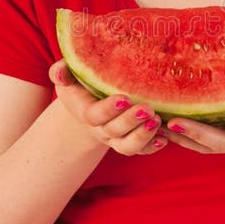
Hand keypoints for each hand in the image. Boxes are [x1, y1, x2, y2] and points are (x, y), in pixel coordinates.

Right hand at [49, 60, 167, 155]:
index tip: (125, 98)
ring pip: (127, 147)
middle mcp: (102, 129)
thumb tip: (59, 73)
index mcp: (86, 112)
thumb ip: (62, 72)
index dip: (109, 110)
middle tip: (147, 109)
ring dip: (143, 136)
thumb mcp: (70, 76)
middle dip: (131, 122)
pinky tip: (165, 138)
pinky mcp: (131, 142)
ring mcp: (116, 138)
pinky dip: (152, 147)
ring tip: (157, 121)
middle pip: (114, 131)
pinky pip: (141, 151)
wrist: (90, 103)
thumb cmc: (81, 85)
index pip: (95, 116)